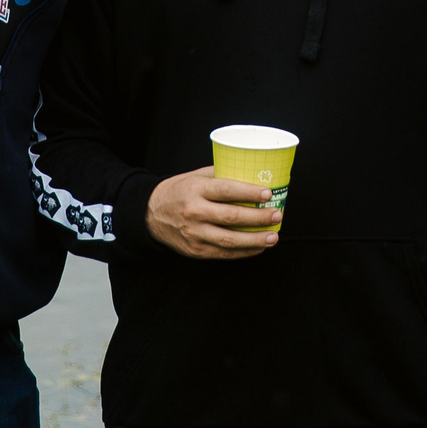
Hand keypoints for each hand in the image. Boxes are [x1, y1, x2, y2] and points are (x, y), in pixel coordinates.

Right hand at [146, 170, 282, 258]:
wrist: (150, 214)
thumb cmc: (179, 191)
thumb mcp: (195, 176)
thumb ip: (220, 175)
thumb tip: (252, 173)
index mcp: (195, 189)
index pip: (226, 190)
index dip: (248, 193)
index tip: (268, 194)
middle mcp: (194, 212)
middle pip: (231, 217)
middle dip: (258, 218)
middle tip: (277, 215)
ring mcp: (194, 234)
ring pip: (229, 240)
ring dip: (254, 239)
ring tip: (273, 236)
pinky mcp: (195, 251)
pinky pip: (223, 254)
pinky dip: (243, 252)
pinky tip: (258, 247)